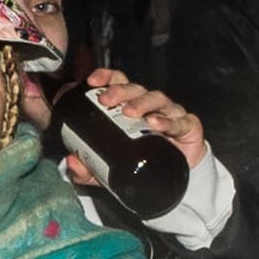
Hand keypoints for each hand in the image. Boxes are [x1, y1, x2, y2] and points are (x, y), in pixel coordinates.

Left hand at [61, 69, 209, 187]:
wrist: (174, 181)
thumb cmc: (140, 162)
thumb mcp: (108, 169)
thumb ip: (87, 168)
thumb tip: (70, 161)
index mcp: (130, 105)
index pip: (118, 82)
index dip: (106, 77)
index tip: (92, 81)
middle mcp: (149, 105)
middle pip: (135, 89)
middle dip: (119, 91)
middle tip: (106, 100)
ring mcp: (170, 113)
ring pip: (156, 99)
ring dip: (142, 103)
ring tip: (129, 112)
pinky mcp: (188, 127)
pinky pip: (180, 121)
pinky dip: (168, 120)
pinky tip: (156, 123)